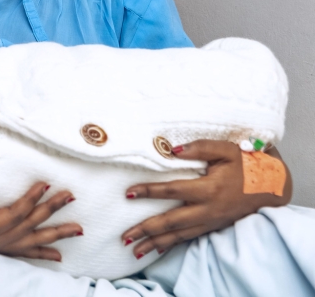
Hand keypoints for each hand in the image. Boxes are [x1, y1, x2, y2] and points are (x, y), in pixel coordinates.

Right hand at [0, 182, 81, 260]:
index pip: (15, 212)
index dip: (32, 197)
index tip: (46, 182)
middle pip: (29, 225)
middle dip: (51, 210)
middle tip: (71, 196)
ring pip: (32, 241)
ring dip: (56, 233)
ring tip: (78, 228)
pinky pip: (23, 255)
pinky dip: (41, 254)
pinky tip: (57, 254)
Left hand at [122, 141, 292, 257]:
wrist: (271, 187)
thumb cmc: (247, 165)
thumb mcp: (226, 150)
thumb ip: (199, 148)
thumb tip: (172, 149)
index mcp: (209, 189)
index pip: (173, 191)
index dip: (150, 192)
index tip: (130, 194)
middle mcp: (208, 209)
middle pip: (172, 222)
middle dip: (147, 229)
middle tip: (125, 236)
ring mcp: (210, 221)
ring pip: (178, 235)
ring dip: (155, 243)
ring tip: (133, 250)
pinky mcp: (212, 226)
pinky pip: (188, 238)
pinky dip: (171, 245)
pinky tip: (155, 250)